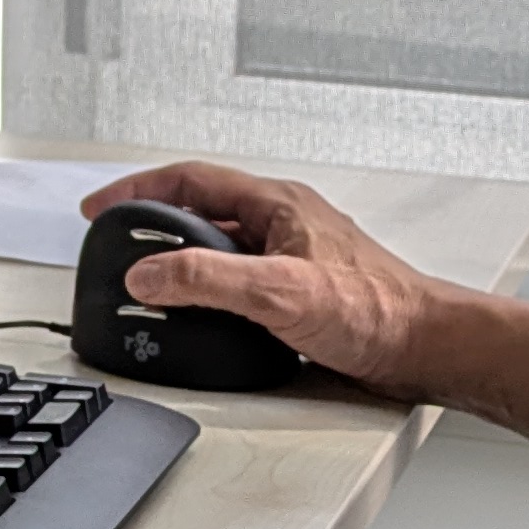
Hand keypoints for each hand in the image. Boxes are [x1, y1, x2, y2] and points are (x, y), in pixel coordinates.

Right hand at [83, 159, 463, 395]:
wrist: (426, 348)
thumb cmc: (376, 312)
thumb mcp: (278, 292)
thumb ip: (207, 280)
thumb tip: (148, 272)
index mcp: (277, 205)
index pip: (190, 180)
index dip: (138, 190)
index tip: (101, 208)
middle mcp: (285, 224)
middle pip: (202, 210)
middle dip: (154, 223)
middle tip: (118, 243)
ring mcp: (294, 257)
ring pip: (222, 246)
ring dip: (182, 258)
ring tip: (150, 279)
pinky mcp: (302, 293)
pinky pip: (241, 279)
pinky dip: (210, 289)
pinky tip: (204, 314)